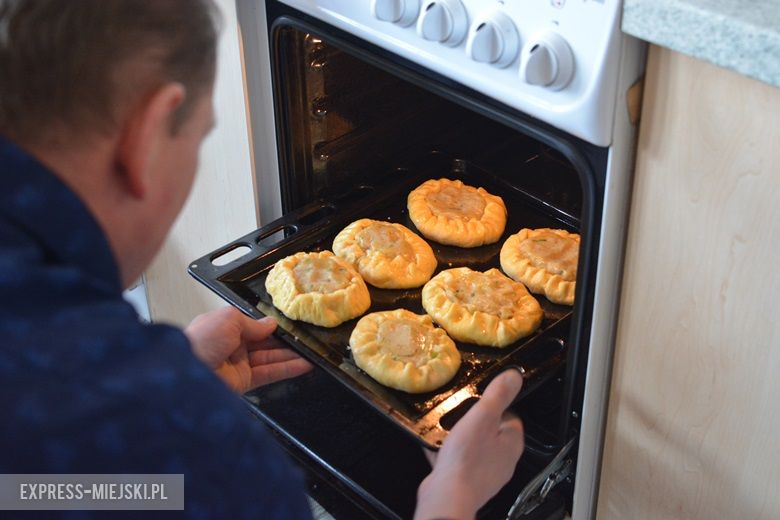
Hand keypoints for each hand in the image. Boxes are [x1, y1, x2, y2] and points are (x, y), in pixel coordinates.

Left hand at [185, 307, 312, 392]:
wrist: (184, 375)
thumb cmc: (200, 341)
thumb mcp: (229, 319)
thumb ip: (253, 322)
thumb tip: (270, 324)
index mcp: (224, 327)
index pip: (254, 325)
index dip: (272, 326)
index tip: (291, 324)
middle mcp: (231, 346)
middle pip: (265, 343)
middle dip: (285, 341)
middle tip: (307, 339)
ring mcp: (238, 365)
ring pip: (270, 358)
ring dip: (291, 356)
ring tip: (312, 353)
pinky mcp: (243, 382)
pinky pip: (270, 374)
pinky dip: (288, 370)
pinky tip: (303, 365)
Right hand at [414, 369, 524, 519]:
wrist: (447, 496)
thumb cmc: (466, 460)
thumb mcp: (482, 417)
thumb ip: (498, 394)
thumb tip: (515, 376)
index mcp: (512, 443)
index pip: (511, 415)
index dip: (495, 405)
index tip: (481, 400)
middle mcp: (503, 460)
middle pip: (492, 431)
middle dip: (475, 421)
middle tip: (461, 414)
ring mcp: (486, 473)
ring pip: (475, 447)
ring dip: (461, 437)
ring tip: (448, 429)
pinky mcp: (467, 482)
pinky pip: (459, 462)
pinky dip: (448, 454)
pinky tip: (437, 448)